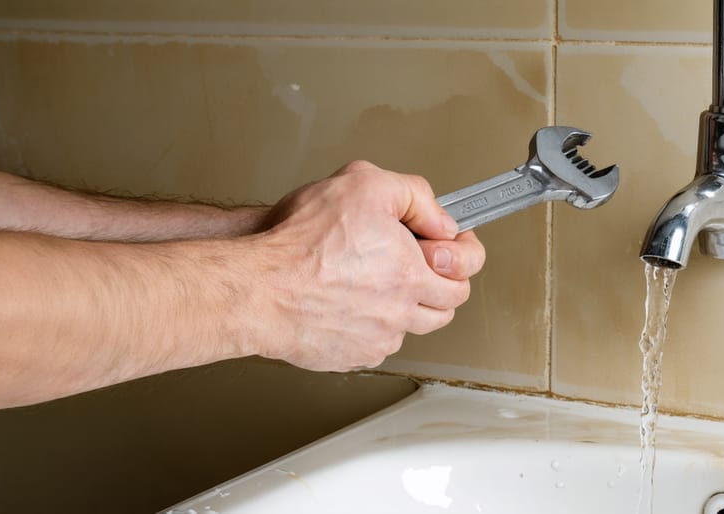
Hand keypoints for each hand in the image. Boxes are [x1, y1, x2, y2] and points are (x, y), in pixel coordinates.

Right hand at [237, 161, 484, 370]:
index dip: (464, 252)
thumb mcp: (364, 184)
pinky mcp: (351, 356)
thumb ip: (416, 196)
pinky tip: (348, 299)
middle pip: (446, 305)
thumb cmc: (300, 242)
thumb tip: (443, 221)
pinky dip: (371, 323)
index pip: (467, 271)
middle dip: (439, 281)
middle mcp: (400, 313)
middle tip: (416, 261)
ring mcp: (376, 339)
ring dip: (405, 304)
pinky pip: (376, 342)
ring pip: (411, 326)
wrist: (257, 289)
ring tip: (374, 277)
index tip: (452, 243)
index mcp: (412, 274)